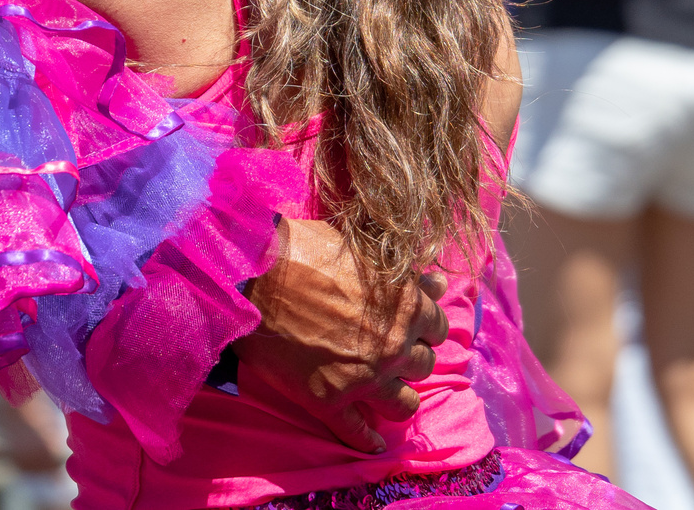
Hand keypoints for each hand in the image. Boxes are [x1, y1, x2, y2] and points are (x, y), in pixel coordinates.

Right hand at [236, 218, 448, 452]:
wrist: (254, 276)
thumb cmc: (307, 251)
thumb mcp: (363, 250)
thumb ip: (406, 274)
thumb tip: (438, 284)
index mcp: (406, 307)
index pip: (438, 328)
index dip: (423, 328)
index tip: (410, 328)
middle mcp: (393, 346)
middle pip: (423, 367)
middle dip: (409, 360)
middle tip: (390, 354)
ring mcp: (363, 378)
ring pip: (403, 405)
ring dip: (396, 398)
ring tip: (384, 394)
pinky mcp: (329, 401)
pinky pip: (358, 433)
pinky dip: (367, 441)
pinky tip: (373, 443)